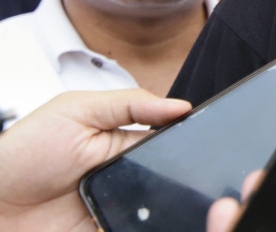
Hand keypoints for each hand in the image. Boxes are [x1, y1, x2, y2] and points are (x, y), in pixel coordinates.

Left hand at [0, 89, 190, 231]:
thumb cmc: (24, 153)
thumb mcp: (76, 111)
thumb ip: (128, 104)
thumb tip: (180, 106)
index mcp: (126, 142)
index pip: (171, 140)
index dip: (188, 138)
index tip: (203, 135)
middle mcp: (127, 177)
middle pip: (172, 177)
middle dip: (181, 176)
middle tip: (183, 173)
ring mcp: (118, 207)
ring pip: (160, 209)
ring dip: (166, 205)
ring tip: (166, 201)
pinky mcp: (109, 229)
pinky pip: (136, 230)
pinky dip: (147, 226)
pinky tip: (145, 220)